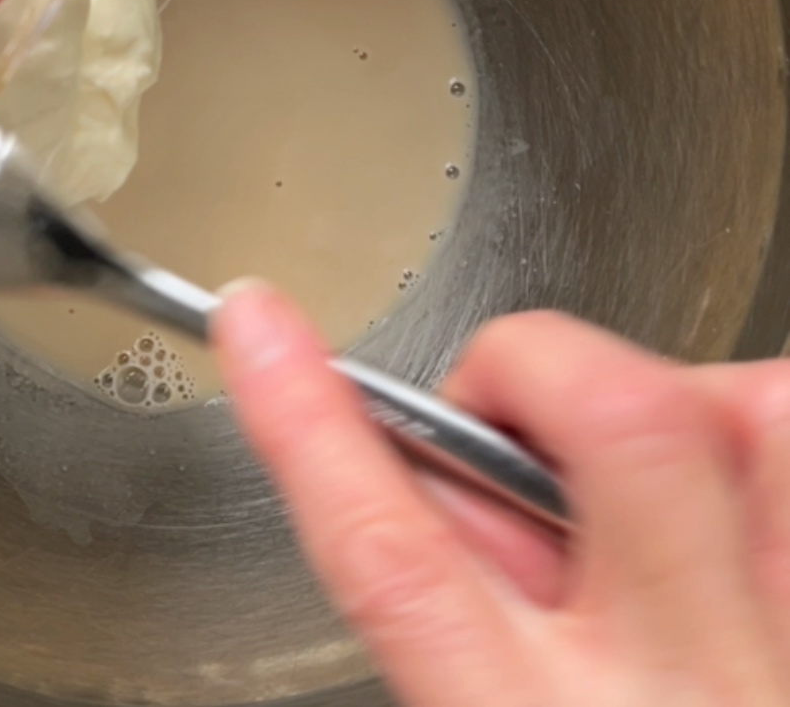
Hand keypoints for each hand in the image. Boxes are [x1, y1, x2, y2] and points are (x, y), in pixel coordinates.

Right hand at [215, 289, 789, 705]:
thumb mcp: (495, 704)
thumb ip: (468, 594)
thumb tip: (447, 470)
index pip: (395, 555)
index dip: (309, 422)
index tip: (258, 325)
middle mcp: (690, 695)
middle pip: (617, 427)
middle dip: (537, 369)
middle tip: (510, 402)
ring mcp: (782, 655)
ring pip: (759, 414)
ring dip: (680, 403)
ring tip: (650, 468)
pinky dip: (759, 436)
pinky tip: (734, 507)